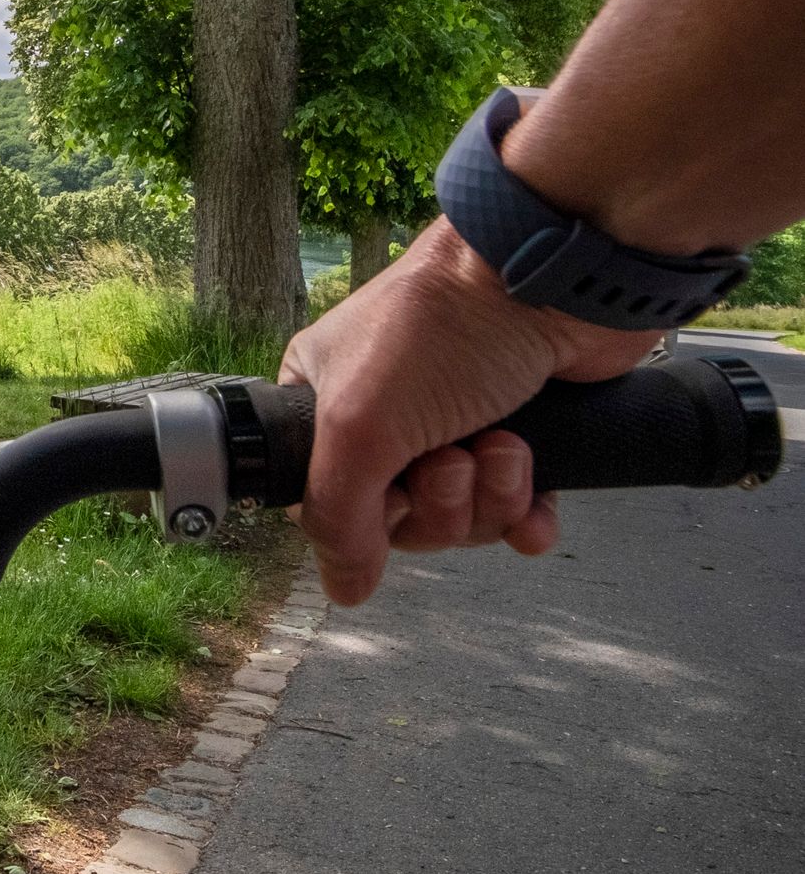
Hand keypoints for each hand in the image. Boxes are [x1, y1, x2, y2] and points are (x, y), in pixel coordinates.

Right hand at [282, 219, 651, 605]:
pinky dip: (526, 512)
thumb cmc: (438, 331)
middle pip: (401, 519)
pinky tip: (535, 499)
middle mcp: (386, 417)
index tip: (388, 494)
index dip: (361, 517)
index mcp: (326, 401)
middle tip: (453, 460)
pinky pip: (516, 513)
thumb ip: (336, 514)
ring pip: (464, 517)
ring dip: (489, 498)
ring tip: (504, 446)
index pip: (323, 499)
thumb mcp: (358, 424)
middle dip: (439, 504)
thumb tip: (341, 589)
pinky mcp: (522, 434)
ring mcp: (455, 424)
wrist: (549, 283)